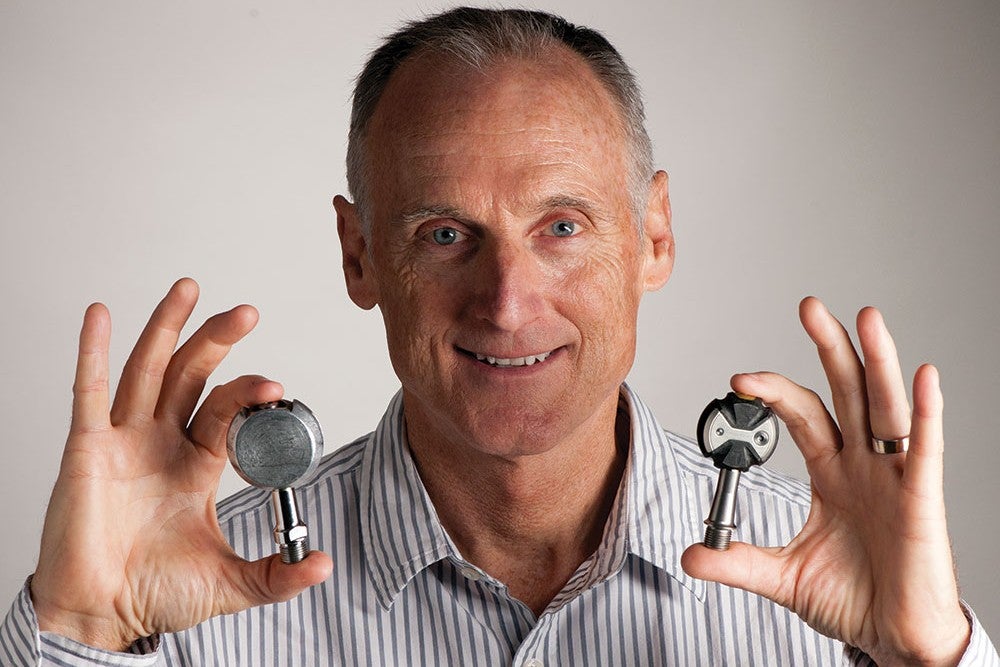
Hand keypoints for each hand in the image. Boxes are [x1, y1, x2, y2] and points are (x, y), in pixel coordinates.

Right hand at [30, 278, 332, 650]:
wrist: (103, 617)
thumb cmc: (155, 593)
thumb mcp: (230, 583)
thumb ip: (278, 575)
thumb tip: (324, 564)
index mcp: (197, 464)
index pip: (226, 411)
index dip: (249, 393)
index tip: (276, 387)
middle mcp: (161, 443)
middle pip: (191, 376)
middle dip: (217, 340)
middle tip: (247, 311)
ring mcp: (123, 442)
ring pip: (147, 371)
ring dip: (166, 327)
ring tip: (188, 288)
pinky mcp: (85, 451)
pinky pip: (87, 394)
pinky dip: (91, 353)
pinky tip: (99, 315)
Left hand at [681, 297, 969, 665]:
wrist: (894, 640)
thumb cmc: (853, 599)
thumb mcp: (782, 577)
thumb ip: (736, 562)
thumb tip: (689, 554)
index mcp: (832, 473)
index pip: (802, 415)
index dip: (774, 393)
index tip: (738, 380)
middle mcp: (863, 465)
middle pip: (847, 392)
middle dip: (829, 348)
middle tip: (809, 307)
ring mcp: (894, 478)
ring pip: (886, 408)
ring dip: (878, 361)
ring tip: (865, 317)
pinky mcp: (922, 501)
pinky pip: (926, 451)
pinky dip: (926, 414)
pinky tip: (924, 379)